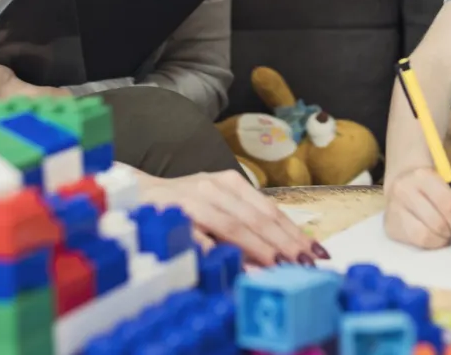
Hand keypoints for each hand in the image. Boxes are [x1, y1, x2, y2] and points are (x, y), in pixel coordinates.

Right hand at [134, 169, 325, 267]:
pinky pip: (201, 240)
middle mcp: (213, 187)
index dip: (292, 231)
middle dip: (283, 243)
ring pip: (233, 227)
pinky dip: (221, 254)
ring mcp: (193, 201)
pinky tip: (238, 267)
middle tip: (304, 263)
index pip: (268, 208)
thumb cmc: (183, 203)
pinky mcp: (173, 217)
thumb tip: (284, 247)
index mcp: (228, 182)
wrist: (136, 193)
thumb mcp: (217, 203)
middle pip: (256, 218)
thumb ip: (245, 220)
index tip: (314, 250)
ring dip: (259, 249)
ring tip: (281, 266)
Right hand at [383, 167, 450, 248]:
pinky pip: (415, 243)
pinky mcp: (389, 225)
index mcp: (423, 175)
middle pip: (438, 222)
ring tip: (444, 234)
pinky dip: (429, 244)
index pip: (448, 204)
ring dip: (441, 240)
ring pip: (425, 236)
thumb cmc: (434, 188)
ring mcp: (393, 208)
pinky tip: (431, 236)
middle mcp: (404, 189)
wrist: (404, 184)